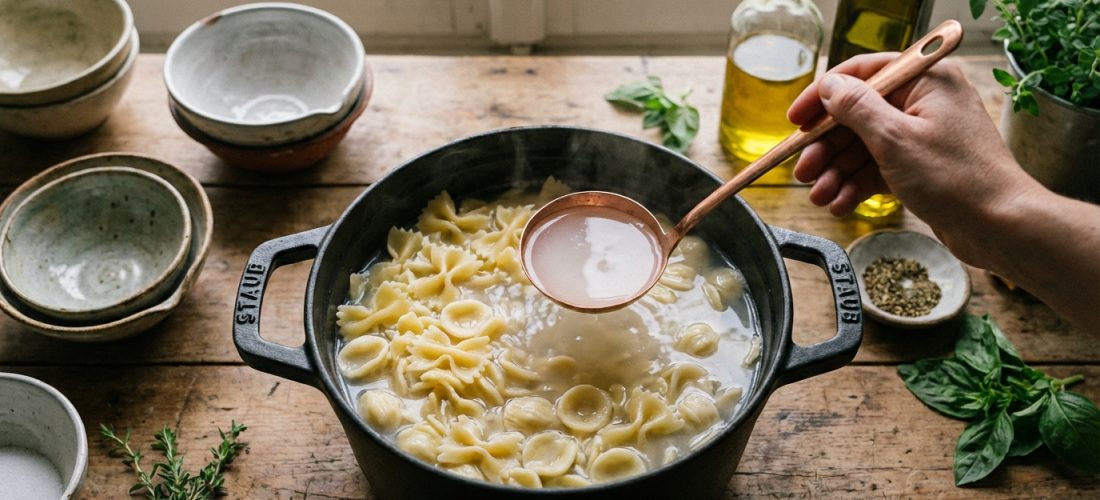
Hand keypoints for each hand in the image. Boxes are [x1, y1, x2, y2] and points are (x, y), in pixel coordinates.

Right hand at [786, 53, 1039, 264]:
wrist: (999, 224)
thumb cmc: (957, 178)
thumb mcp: (895, 138)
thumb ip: (856, 108)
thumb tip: (829, 87)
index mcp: (925, 80)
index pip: (862, 74)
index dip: (822, 97)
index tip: (795, 119)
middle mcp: (924, 102)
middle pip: (857, 116)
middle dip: (826, 147)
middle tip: (803, 170)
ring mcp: (922, 135)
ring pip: (864, 147)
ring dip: (837, 172)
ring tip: (818, 196)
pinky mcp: (920, 166)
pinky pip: (877, 169)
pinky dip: (856, 186)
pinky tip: (839, 203)